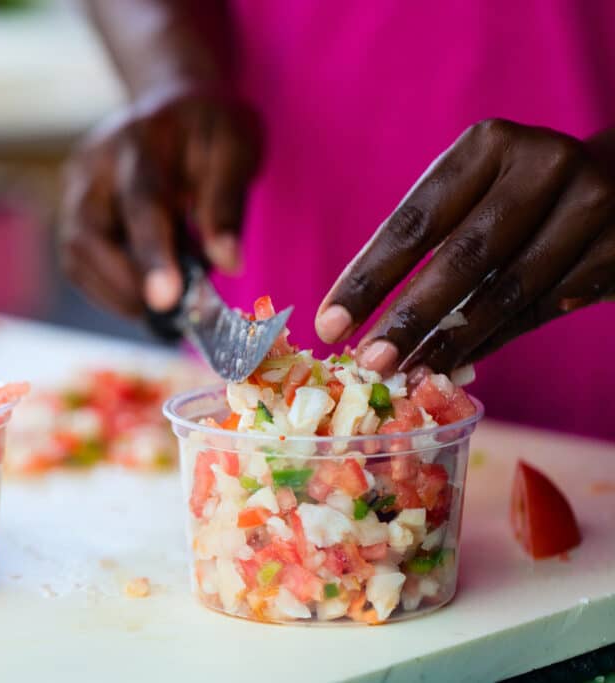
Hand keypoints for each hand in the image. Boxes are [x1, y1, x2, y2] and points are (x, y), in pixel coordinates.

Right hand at [58, 87, 262, 316]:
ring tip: (162, 307)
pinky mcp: (70, 207)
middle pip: (88, 235)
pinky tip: (142, 292)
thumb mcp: (236, 149)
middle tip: (171, 314)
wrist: (171, 102)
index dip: (152, 256)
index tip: (166, 301)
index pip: (141, 203)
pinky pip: (78, 261)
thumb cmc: (208, 128)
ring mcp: (75, 186)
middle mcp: (95, 163)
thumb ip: (227, 205)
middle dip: (126, 285)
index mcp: (141, 141)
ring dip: (116, 293)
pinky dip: (108, 287)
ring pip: (76, 254)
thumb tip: (227, 264)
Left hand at [315, 118, 614, 373]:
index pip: (415, 222)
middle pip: (463, 257)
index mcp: (489, 145)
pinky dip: (494, 341)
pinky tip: (458, 364)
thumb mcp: (472, 189)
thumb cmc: (517, 191)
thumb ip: (428, 240)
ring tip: (410, 374)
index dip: (369, 278)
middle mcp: (544, 165)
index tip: (329, 324)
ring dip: (453, 341)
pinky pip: (543, 309)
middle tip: (369, 362)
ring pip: (508, 292)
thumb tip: (357, 318)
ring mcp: (592, 206)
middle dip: (409, 317)